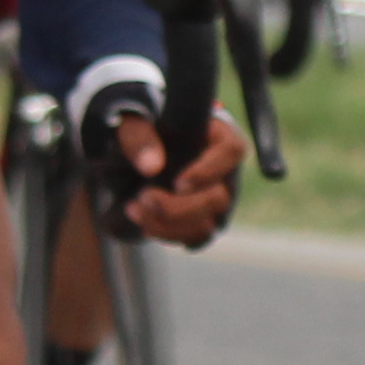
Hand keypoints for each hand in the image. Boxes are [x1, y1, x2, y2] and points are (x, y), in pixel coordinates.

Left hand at [100, 106, 249, 247]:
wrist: (133, 161)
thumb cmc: (142, 134)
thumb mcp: (133, 126)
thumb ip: (139, 137)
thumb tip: (151, 166)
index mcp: (218, 136)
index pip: (232, 151)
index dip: (208, 171)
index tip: (178, 183)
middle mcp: (226, 171)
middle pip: (219, 198)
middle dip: (178, 207)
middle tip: (143, 197)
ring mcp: (218, 200)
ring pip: (209, 225)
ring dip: (168, 225)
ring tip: (133, 209)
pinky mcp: (206, 221)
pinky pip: (197, 239)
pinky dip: (168, 235)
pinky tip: (145, 223)